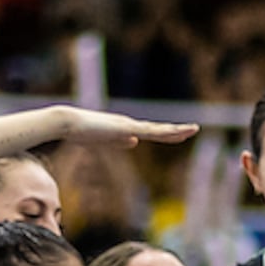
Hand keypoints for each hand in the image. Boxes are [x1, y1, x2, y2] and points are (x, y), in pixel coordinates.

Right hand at [64, 109, 199, 149]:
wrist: (70, 123)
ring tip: (192, 130)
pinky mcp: (125, 128)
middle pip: (158, 129)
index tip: (180, 134)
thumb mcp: (104, 140)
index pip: (150, 132)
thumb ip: (119, 141)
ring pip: (157, 130)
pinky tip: (175, 133)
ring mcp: (129, 126)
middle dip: (176, 131)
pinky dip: (163, 132)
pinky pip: (148, 132)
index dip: (166, 134)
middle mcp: (130, 125)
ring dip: (175, 130)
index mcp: (126, 129)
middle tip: (194, 129)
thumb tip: (135, 142)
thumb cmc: (82, 132)